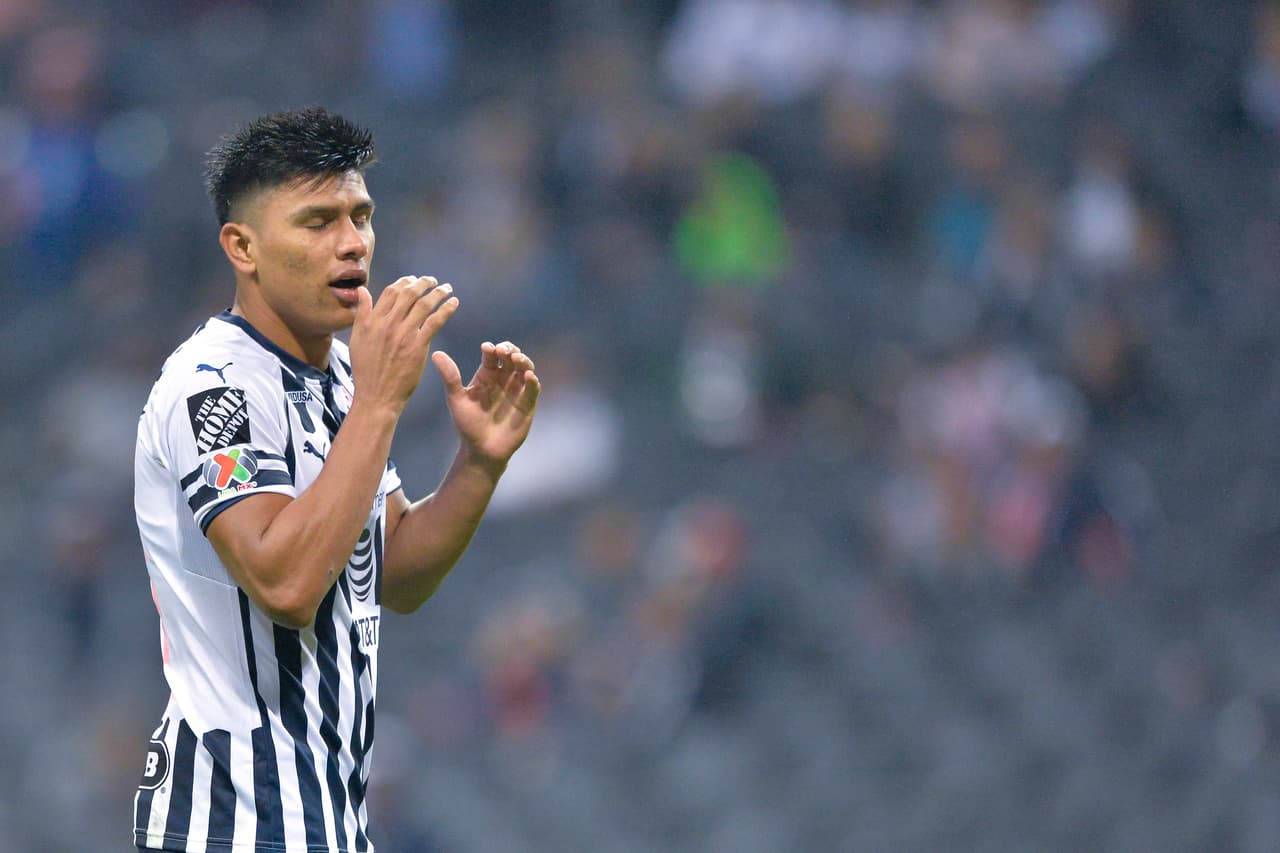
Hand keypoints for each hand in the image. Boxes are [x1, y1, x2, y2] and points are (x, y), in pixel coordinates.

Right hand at [349, 276, 457, 415]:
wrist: (377, 395)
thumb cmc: (366, 370)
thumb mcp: (356, 339)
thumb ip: (361, 313)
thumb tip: (362, 291)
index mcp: (372, 320)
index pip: (391, 292)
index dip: (404, 282)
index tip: (413, 280)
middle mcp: (388, 323)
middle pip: (409, 294)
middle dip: (423, 283)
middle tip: (433, 280)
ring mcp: (404, 334)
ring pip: (424, 304)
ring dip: (438, 293)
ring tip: (446, 288)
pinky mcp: (418, 346)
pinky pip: (435, 321)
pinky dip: (446, 309)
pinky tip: (453, 302)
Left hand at [432, 340, 540, 467]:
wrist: (481, 450)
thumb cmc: (467, 425)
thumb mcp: (457, 399)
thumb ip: (450, 377)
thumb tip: (436, 353)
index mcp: (487, 375)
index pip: (492, 355)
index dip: (491, 349)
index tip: (486, 348)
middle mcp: (503, 379)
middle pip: (511, 357)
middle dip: (509, 350)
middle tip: (503, 350)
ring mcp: (517, 390)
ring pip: (525, 368)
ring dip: (523, 360)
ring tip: (516, 359)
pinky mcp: (528, 403)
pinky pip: (533, 388)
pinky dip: (533, 380)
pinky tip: (528, 376)